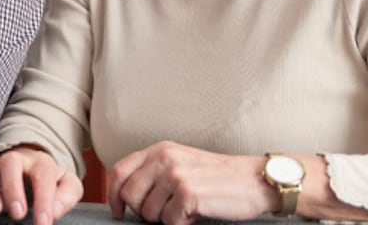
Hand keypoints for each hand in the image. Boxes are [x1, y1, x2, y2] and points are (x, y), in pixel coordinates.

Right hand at [0, 147, 82, 224]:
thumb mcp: (66, 185)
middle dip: (12, 188)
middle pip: (10, 162)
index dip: (44, 200)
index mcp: (40, 163)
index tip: (43, 222)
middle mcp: (16, 160)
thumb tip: (54, 209)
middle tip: (17, 213)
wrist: (30, 166)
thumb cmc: (46, 179)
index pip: (43, 175)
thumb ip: (67, 195)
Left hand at [107, 142, 273, 224]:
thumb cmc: (218, 176)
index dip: (114, 194)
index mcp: (160, 149)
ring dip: (166, 218)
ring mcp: (175, 175)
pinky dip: (182, 223)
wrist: (253, 179)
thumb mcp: (181, 162)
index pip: (119, 170)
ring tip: (186, 208)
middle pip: (130, 195)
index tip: (119, 210)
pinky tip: (197, 212)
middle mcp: (164, 158)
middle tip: (166, 211)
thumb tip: (127, 195)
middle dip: (143, 212)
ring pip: (148, 212)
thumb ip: (154, 171)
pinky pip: (169, 221)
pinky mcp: (188, 193)